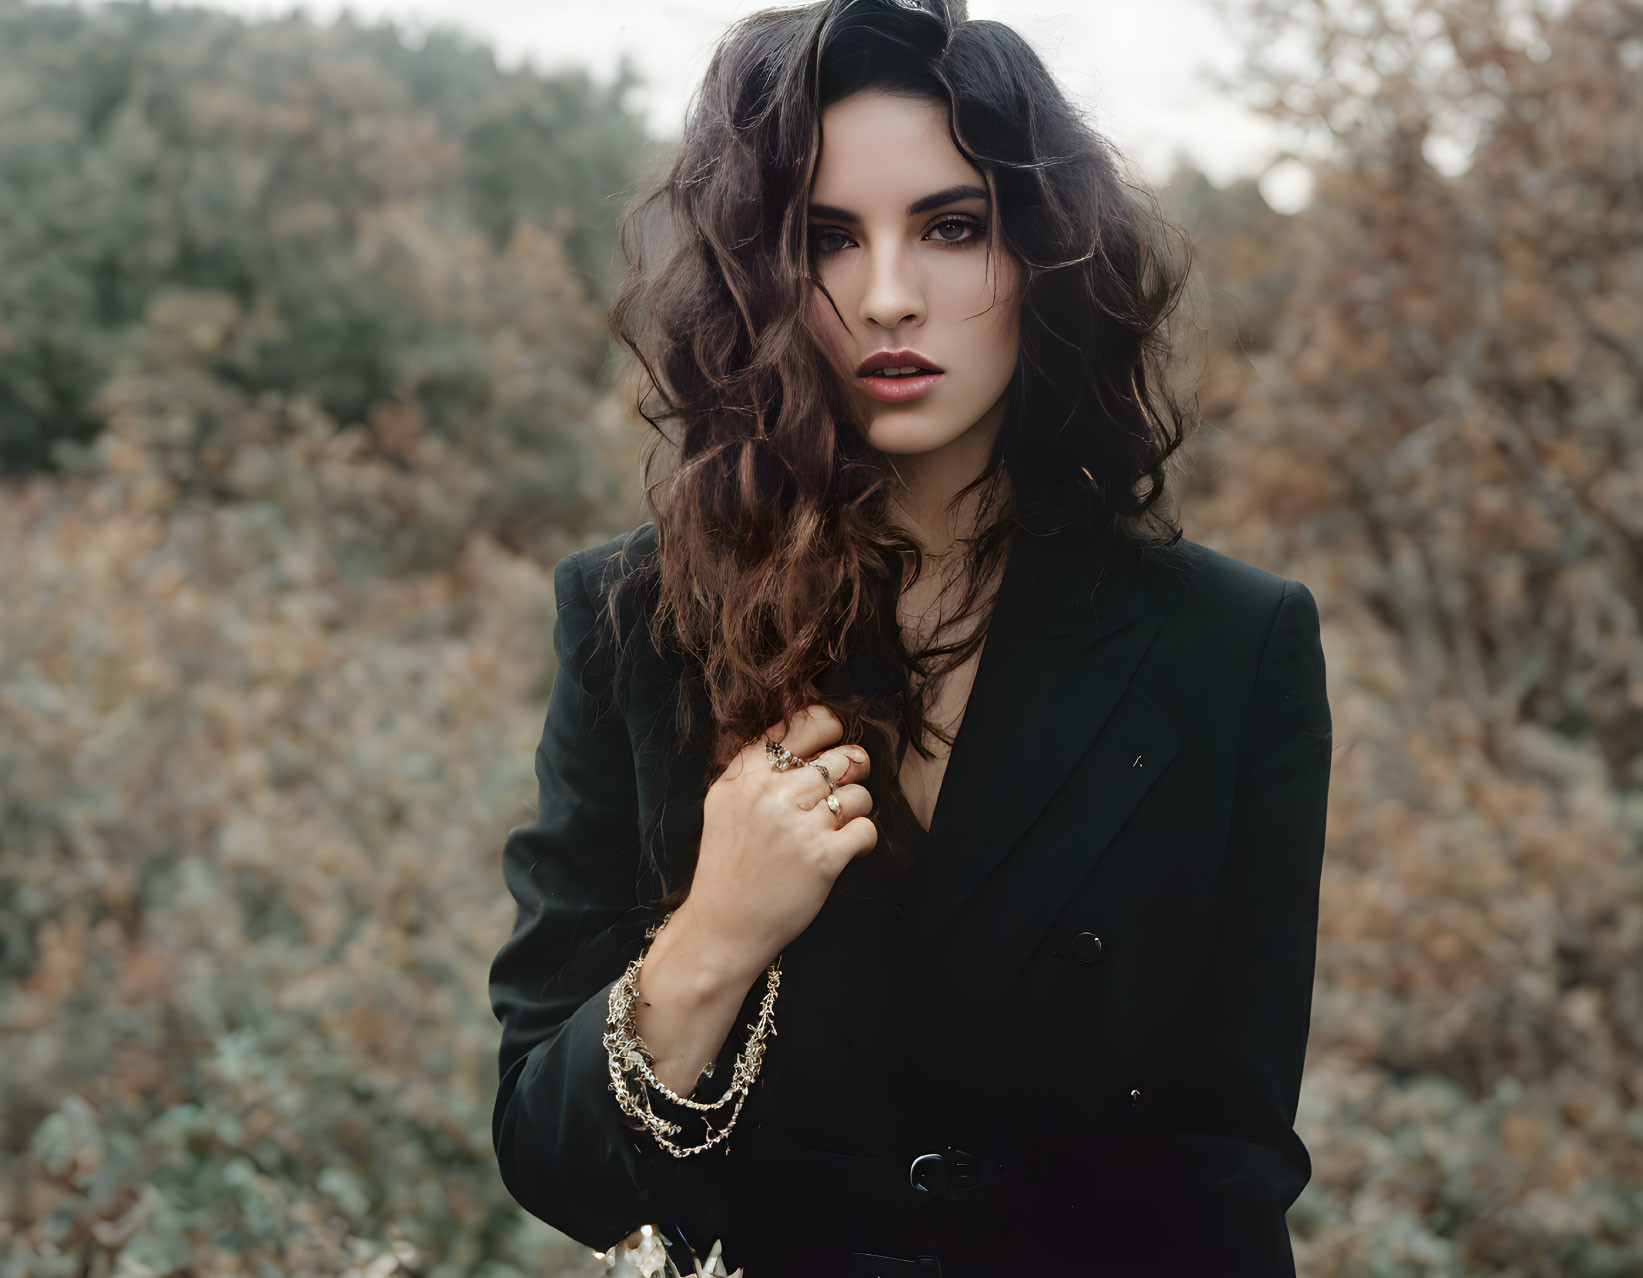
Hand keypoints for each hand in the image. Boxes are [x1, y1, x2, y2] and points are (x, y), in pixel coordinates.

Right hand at [677, 704, 876, 973]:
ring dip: (857, 808)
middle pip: (839, 759)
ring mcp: (797, 827)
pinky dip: (863, 839)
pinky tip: (844, 849)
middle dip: (851, 772)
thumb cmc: (728, 866)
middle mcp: (770, 795)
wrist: (721, 928)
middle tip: (842, 791)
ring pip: (859, 793)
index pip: (802, 725)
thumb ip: (755, 767)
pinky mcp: (822, 859)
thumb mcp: (724, 803)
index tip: (834, 740)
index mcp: (746, 776)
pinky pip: (866, 829)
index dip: (829, 726)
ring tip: (837, 827)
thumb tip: (811, 737)